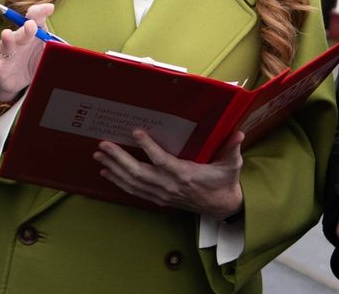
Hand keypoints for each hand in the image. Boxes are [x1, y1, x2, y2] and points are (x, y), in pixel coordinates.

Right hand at [0, 3, 54, 102]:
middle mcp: (19, 41)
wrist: (22, 82)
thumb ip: (57, 43)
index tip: (48, 9)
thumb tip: (58, 22)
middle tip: (30, 25)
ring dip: (7, 40)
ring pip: (6, 45)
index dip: (40, 13)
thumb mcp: (50, 52)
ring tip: (5, 33)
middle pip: (22, 32)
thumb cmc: (36, 61)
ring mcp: (8, 54)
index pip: (36, 20)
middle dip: (26, 29)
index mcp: (33, 35)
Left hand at [94, 129, 244, 218]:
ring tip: (99, 156)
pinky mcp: (159, 199)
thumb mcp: (232, 165)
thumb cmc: (225, 182)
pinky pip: (134, 191)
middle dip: (119, 159)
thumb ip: (232, 149)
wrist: (221, 207)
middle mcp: (170, 186)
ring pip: (133, 183)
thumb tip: (239, 134)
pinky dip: (119, 182)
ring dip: (114, 169)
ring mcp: (162, 195)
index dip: (148, 147)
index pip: (163, 161)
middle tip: (103, 145)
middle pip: (139, 173)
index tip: (136, 132)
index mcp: (186, 175)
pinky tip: (107, 173)